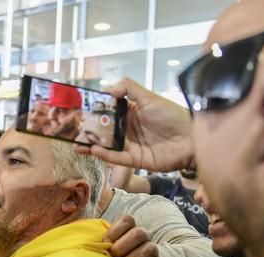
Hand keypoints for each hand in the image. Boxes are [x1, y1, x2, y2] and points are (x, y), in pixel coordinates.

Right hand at [73, 78, 192, 171]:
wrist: (192, 138)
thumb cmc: (173, 115)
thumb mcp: (149, 97)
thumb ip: (128, 88)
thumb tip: (107, 89)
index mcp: (131, 113)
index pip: (108, 113)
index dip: (94, 113)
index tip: (79, 112)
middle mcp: (129, 130)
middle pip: (104, 131)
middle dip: (88, 132)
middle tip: (71, 131)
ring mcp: (131, 146)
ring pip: (107, 146)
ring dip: (91, 146)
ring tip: (76, 144)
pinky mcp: (136, 161)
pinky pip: (117, 158)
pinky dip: (106, 155)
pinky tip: (95, 151)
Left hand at [103, 215, 161, 256]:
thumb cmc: (115, 255)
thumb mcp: (107, 244)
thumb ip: (98, 240)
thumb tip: (78, 238)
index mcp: (130, 228)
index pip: (128, 220)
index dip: (116, 230)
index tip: (105, 241)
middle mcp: (144, 237)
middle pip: (139, 233)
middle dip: (124, 245)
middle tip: (114, 256)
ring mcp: (153, 251)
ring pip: (150, 249)